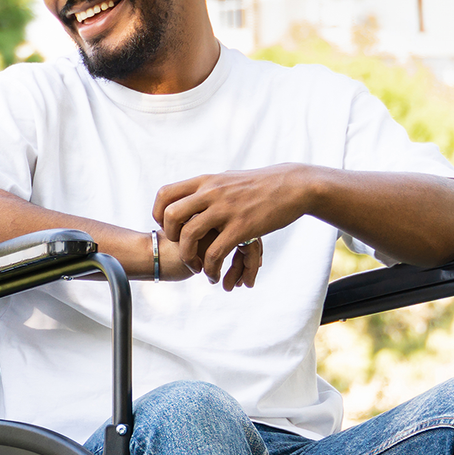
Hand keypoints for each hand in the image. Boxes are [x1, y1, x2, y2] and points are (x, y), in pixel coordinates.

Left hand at [153, 164, 312, 290]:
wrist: (294, 186)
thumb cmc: (262, 185)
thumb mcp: (229, 179)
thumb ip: (209, 188)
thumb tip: (192, 194)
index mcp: (206, 181)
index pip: (165, 194)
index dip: (159, 214)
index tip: (170, 228)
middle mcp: (212, 193)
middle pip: (171, 215)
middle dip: (170, 237)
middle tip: (183, 247)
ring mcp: (227, 210)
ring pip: (189, 236)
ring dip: (188, 257)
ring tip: (197, 267)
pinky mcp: (243, 228)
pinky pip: (215, 253)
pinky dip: (209, 268)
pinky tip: (214, 275)